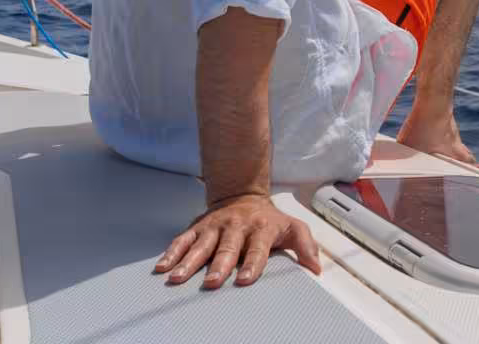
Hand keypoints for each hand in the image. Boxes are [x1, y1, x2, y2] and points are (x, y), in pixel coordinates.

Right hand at [153, 194, 321, 288]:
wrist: (244, 195)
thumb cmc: (270, 220)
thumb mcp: (293, 228)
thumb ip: (306, 247)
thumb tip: (316, 269)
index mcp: (261, 229)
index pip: (257, 249)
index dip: (252, 263)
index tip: (246, 279)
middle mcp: (236, 226)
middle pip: (227, 248)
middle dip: (219, 266)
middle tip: (212, 282)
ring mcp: (215, 226)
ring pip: (201, 245)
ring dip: (189, 262)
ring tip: (177, 278)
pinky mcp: (198, 227)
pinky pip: (183, 240)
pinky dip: (172, 252)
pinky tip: (162, 267)